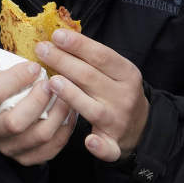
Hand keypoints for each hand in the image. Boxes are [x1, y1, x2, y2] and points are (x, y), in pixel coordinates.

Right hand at [0, 47, 75, 165]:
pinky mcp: (28, 158)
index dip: (16, 77)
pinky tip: (69, 110)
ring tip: (67, 94)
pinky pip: (52, 147)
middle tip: (51, 83)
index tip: (34, 66)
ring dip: (57, 113)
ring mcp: (10, 148)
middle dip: (37, 100)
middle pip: (15, 122)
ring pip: (39, 136)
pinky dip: (65, 128)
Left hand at [38, 29, 149, 161]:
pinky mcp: (114, 143)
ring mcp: (118, 120)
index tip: (56, 35)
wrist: (142, 126)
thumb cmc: (118, 92)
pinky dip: (99, 146)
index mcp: (127, 74)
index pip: (101, 55)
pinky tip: (88, 141)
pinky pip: (107, 147)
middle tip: (42, 51)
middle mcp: (125, 96)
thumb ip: (92, 58)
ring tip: (51, 82)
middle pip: (91, 78)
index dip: (79, 45)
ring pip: (93, 109)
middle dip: (64, 62)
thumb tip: (59, 37)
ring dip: (73, 95)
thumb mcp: (115, 71)